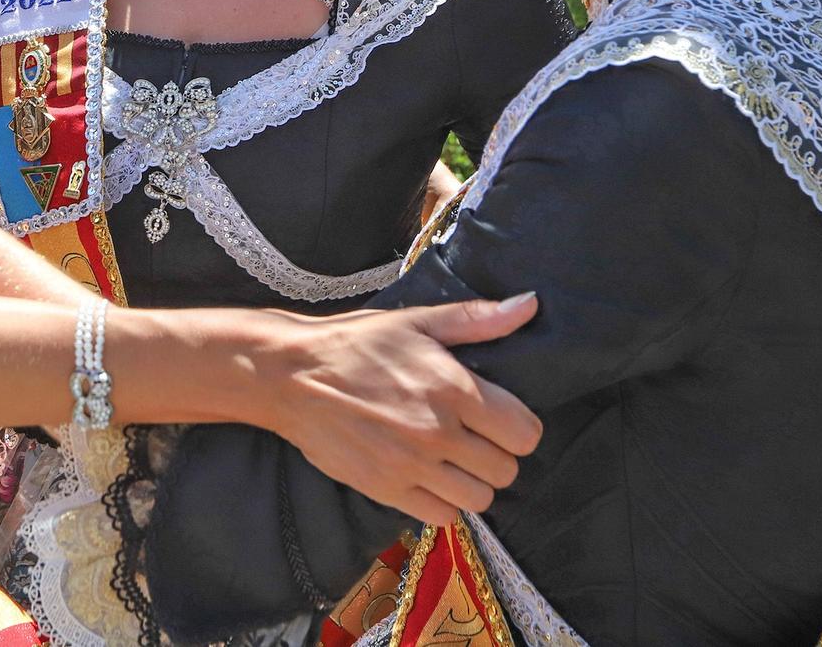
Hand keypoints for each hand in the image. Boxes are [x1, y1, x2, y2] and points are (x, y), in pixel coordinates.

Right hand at [253, 294, 541, 526]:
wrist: (291, 376)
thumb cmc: (356, 343)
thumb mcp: (416, 321)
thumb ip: (477, 319)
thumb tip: (530, 305)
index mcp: (454, 388)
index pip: (525, 434)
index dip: (517, 427)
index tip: (497, 418)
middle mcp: (439, 432)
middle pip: (506, 469)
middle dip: (495, 453)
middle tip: (470, 437)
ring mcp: (413, 466)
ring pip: (480, 498)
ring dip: (472, 481)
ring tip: (451, 460)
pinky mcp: (387, 490)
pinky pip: (443, 516)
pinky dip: (442, 501)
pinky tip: (427, 477)